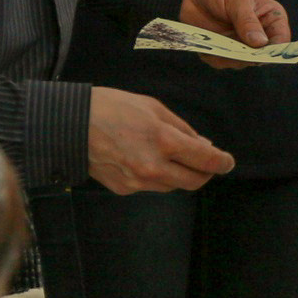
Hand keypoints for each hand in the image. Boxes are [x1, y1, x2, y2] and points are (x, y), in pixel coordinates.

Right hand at [86, 87, 235, 193]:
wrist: (70, 126)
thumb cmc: (112, 108)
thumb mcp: (153, 107)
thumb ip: (182, 129)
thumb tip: (203, 146)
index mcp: (164, 141)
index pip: (206, 160)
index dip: (222, 162)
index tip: (228, 162)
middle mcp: (154, 167)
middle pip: (194, 181)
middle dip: (205, 173)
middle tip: (206, 163)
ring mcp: (138, 182)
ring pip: (173, 185)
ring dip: (179, 174)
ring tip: (169, 155)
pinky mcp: (125, 189)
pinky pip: (150, 186)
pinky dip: (155, 176)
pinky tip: (143, 159)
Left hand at [178, 0, 290, 67]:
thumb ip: (248, 21)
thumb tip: (261, 43)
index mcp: (271, 19)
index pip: (281, 40)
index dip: (275, 51)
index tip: (262, 55)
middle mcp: (258, 36)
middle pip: (260, 57)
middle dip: (248, 56)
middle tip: (234, 50)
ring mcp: (240, 45)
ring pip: (239, 62)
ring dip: (228, 57)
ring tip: (217, 42)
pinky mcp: (222, 50)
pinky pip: (220, 61)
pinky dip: (213, 56)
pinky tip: (207, 43)